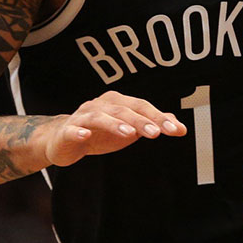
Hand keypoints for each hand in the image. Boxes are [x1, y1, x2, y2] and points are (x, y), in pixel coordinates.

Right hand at [43, 90, 186, 166]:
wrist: (64, 140)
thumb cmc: (99, 133)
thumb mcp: (129, 129)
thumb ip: (151, 124)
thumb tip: (177, 124)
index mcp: (117, 103)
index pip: (141, 107)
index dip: (159, 117)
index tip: (176, 130)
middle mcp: (101, 105)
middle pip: (123, 110)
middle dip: (141, 121)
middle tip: (156, 133)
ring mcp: (83, 117)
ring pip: (100, 117)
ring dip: (115, 124)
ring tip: (129, 133)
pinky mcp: (68, 131)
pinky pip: (73, 129)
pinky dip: (79, 131)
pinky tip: (86, 136)